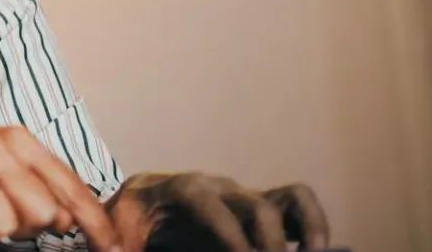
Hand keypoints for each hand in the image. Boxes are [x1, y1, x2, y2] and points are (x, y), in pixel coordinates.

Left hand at [108, 172, 329, 251]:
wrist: (139, 203)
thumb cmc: (131, 218)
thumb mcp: (120, 229)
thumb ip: (119, 243)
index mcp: (183, 188)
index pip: (211, 206)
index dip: (230, 236)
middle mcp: (220, 187)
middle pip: (257, 207)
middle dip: (268, 244)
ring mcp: (244, 196)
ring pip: (289, 198)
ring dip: (307, 230)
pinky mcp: (262, 208)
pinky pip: (297, 204)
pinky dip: (312, 226)